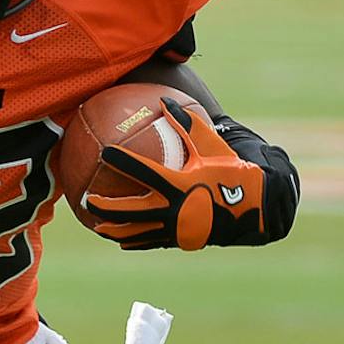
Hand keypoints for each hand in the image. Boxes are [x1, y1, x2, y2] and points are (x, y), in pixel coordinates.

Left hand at [83, 101, 268, 250]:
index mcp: (181, 183)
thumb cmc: (233, 172)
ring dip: (115, 230)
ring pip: (138, 232)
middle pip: (132, 210)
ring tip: (96, 227)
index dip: (123, 161)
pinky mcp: (182, 240)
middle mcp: (176, 208)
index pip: (145, 171)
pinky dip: (136, 240)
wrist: (256, 208)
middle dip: (107, 207)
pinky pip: (153, 241)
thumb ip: (188, 124)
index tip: (104, 153)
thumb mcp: (213, 147)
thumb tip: (165, 101)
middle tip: (87, 200)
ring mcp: (178, 228)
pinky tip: (122, 240)